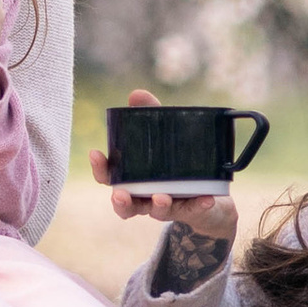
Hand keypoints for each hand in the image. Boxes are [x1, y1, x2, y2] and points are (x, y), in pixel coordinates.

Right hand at [89, 87, 236, 247]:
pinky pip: (194, 209)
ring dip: (157, 206)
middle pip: (126, 205)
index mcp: (133, 180)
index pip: (110, 178)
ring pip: (156, 212)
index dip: (100, 169)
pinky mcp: (192, 210)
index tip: (95, 153)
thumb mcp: (165, 137)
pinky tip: (206, 197)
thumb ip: (150, 115)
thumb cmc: (177, 164)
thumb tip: (136, 94)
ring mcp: (168, 206)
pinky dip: (198, 204)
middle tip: (120, 195)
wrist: (211, 194)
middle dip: (121, 202)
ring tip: (161, 197)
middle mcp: (146, 196)